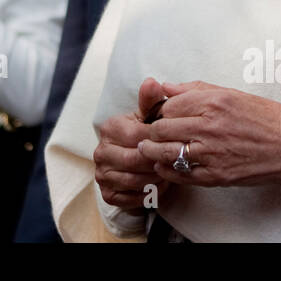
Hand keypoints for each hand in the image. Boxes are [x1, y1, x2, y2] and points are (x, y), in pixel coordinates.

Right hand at [93, 78, 173, 208]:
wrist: (133, 160)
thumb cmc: (144, 134)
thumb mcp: (148, 116)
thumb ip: (151, 101)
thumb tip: (152, 82)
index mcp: (110, 128)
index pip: (138, 135)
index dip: (160, 140)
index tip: (179, 142)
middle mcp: (101, 151)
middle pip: (135, 160)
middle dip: (159, 161)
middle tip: (178, 161)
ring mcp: (102, 174)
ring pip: (134, 180)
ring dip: (157, 179)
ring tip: (171, 172)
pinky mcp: (107, 193)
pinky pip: (131, 198)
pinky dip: (149, 194)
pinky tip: (161, 186)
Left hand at [137, 80, 280, 188]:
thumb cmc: (269, 118)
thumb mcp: (233, 93)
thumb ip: (197, 89)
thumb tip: (167, 87)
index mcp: (214, 101)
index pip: (168, 105)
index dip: (159, 110)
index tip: (157, 114)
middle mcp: (210, 125)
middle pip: (161, 128)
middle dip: (152, 130)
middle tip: (150, 132)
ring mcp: (212, 152)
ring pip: (165, 152)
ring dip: (152, 150)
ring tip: (148, 148)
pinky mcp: (217, 176)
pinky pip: (180, 174)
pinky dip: (167, 170)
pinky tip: (164, 165)